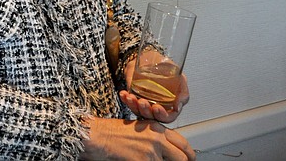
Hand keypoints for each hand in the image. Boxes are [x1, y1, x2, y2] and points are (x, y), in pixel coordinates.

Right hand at [80, 117, 195, 160]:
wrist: (97, 136)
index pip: (183, 143)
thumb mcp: (138, 129)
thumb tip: (167, 150)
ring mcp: (151, 152)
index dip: (189, 155)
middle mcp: (157, 139)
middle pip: (183, 157)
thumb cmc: (111, 132)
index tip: (188, 159)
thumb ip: (155, 138)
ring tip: (152, 160)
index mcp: (157, 128)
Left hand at [122, 60, 189, 122]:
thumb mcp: (180, 78)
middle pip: (151, 117)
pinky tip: (124, 94)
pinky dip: (125, 99)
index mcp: (170, 106)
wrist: (152, 57)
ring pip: (138, 111)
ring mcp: (144, 103)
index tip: (157, 107)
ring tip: (131, 97)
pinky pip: (129, 102)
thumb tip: (177, 107)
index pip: (167, 118)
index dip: (162, 116)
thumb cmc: (167, 68)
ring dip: (133, 105)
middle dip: (146, 111)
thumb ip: (182, 92)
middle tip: (143, 102)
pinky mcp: (133, 97)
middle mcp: (156, 107)